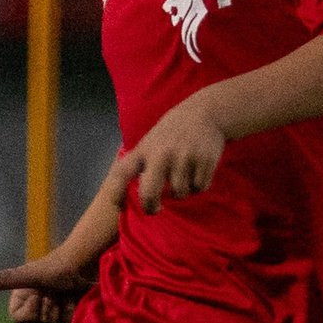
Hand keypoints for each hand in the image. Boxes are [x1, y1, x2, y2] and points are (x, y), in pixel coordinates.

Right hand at [0, 244, 94, 322]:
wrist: (84, 263)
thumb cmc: (56, 267)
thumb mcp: (29, 275)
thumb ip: (6, 279)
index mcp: (22, 295)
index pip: (17, 319)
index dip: (29, 312)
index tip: (38, 296)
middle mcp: (34, 302)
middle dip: (46, 311)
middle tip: (53, 294)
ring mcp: (51, 307)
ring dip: (59, 311)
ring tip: (63, 295)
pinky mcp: (66, 310)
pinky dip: (69, 312)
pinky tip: (72, 299)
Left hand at [116, 95, 232, 211]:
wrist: (204, 113)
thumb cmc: (172, 132)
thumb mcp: (150, 141)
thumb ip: (139, 162)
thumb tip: (127, 193)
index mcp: (144, 149)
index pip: (122, 173)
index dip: (116, 193)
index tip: (120, 207)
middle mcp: (162, 154)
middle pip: (149, 193)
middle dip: (151, 207)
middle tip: (154, 209)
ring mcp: (184, 158)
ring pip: (179, 193)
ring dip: (181, 192)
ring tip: (182, 178)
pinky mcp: (205, 161)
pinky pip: (199, 188)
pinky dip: (199, 185)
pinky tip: (197, 172)